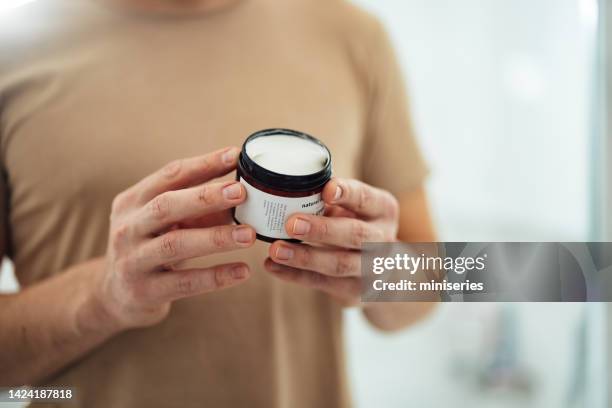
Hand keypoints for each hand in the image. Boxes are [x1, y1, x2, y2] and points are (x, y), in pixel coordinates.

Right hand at [95, 147, 255, 328]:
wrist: (114, 297)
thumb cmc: (150, 249)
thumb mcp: (165, 224)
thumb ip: (198, 209)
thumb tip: (244, 193)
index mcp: (133, 201)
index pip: (169, 176)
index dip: (203, 165)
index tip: (235, 155)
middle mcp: (128, 227)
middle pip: (166, 205)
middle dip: (206, 197)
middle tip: (241, 192)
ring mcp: (132, 260)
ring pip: (175, 244)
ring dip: (215, 238)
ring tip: (249, 234)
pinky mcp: (144, 292)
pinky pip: (185, 283)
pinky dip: (216, 276)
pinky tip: (243, 271)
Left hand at [264, 178, 398, 305]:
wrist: (379, 268)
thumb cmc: (354, 224)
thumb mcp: (351, 208)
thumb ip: (329, 200)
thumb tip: (287, 189)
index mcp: (383, 210)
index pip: (366, 199)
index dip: (348, 194)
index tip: (327, 189)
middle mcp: (383, 240)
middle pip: (355, 235)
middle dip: (323, 229)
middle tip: (292, 224)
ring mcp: (372, 269)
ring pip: (339, 264)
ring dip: (305, 257)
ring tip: (276, 249)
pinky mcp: (354, 291)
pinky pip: (322, 282)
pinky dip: (295, 275)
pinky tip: (273, 266)